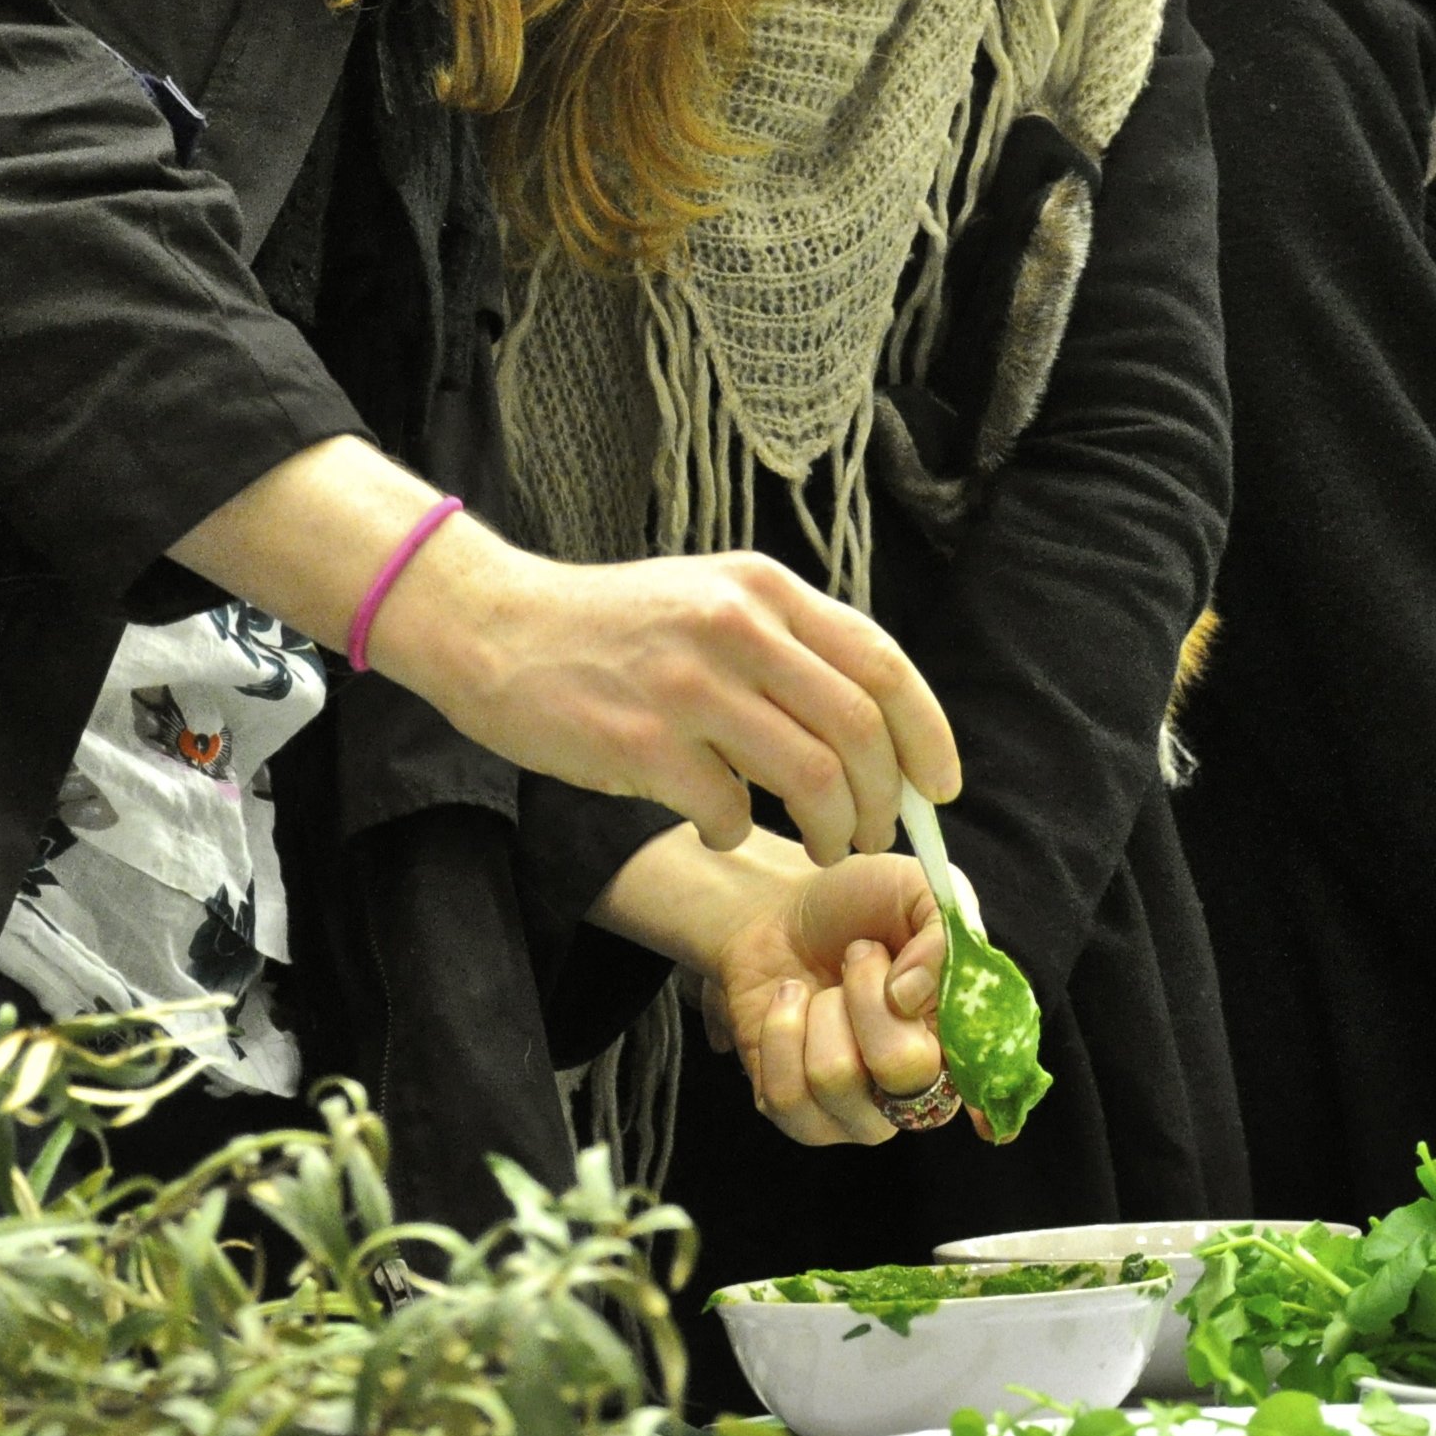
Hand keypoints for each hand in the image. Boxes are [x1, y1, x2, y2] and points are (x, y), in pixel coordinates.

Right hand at [169, 439, 961, 857]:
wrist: (496, 628)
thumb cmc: (615, 629)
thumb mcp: (713, 600)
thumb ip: (790, 647)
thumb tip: (880, 732)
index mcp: (764, 589)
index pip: (882, 662)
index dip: (927, 734)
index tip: (939, 787)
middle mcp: (736, 626)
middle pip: (859, 730)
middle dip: (881, 801)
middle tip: (869, 836)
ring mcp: (689, 684)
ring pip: (811, 777)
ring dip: (830, 830)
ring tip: (819, 846)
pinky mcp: (642, 742)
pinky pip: (730, 810)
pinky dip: (739, 830)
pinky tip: (717, 822)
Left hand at [593, 830, 947, 1146]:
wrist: (777, 909)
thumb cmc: (858, 904)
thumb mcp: (915, 891)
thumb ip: (941, 935)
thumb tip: (909, 997)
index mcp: (957, 1039)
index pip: (982, 1081)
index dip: (975, 1080)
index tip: (953, 1065)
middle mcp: (913, 1087)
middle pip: (902, 1068)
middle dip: (869, 995)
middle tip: (859, 956)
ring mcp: (854, 1110)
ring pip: (835, 1078)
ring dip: (821, 1010)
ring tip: (823, 986)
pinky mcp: (796, 1115)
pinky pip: (785, 1094)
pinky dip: (781, 1030)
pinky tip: (790, 1004)